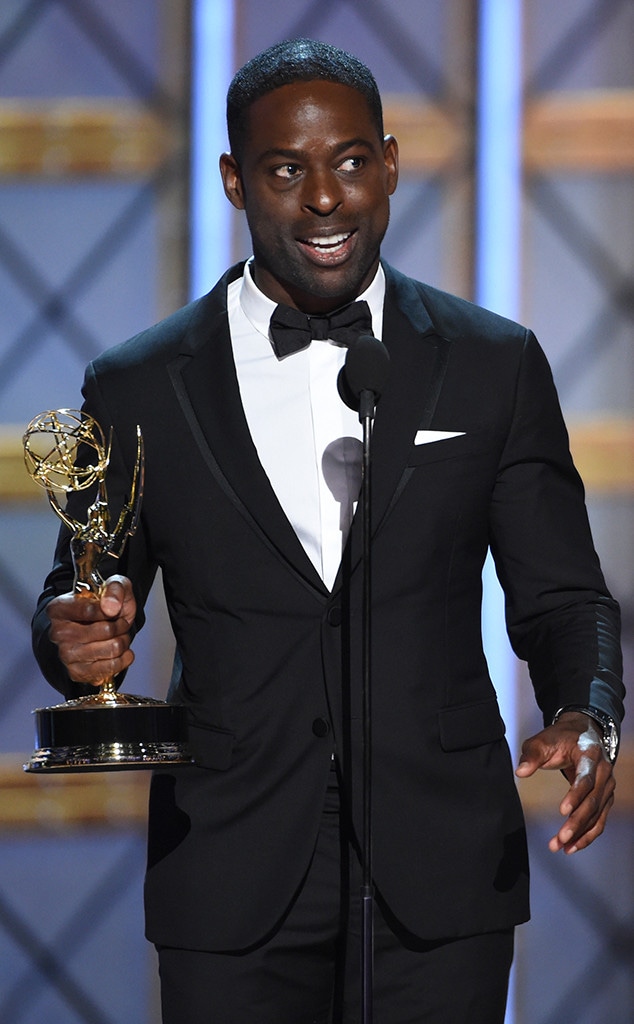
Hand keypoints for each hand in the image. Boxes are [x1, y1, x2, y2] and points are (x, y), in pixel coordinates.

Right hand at [47, 575, 136, 686]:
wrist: (100, 626)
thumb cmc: (103, 604)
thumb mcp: (113, 585)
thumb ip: (114, 588)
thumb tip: (110, 607)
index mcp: (58, 608)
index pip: (88, 610)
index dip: (111, 609)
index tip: (115, 608)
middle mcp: (57, 633)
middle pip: (105, 631)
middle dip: (121, 625)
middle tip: (119, 622)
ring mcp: (66, 655)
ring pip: (112, 649)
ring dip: (124, 641)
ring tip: (119, 635)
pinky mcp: (77, 672)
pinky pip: (111, 668)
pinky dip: (123, 658)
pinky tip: (120, 650)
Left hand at [515, 711, 615, 853]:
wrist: (582, 733)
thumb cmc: (562, 738)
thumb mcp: (543, 740)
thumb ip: (532, 755)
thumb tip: (521, 771)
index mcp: (590, 755)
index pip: (585, 779)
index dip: (575, 796)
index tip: (562, 811)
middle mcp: (604, 772)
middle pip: (593, 801)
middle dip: (577, 822)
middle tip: (561, 837)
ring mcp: (607, 786)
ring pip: (597, 815)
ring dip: (581, 834)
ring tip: (562, 846)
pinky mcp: (605, 798)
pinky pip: (599, 820)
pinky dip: (587, 835)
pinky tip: (572, 846)